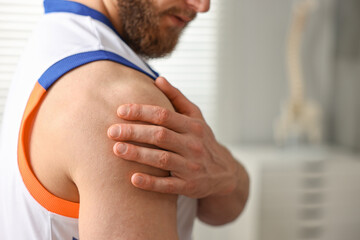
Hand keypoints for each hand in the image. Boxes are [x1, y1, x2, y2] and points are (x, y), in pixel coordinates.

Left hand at [107, 77, 239, 198]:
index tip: (120, 111)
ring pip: (162, 159)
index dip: (141, 111)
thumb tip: (158, 79)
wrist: (224, 173)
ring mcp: (192, 167)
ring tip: (116, 150)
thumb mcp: (196, 117)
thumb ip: (177, 98)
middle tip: (111, 131)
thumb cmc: (203, 141)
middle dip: (134, 132)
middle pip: (160, 135)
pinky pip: (168, 185)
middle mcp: (193, 145)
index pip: (164, 115)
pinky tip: (133, 178)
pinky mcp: (189, 186)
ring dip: (138, 154)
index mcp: (192, 126)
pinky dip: (151, 182)